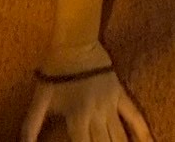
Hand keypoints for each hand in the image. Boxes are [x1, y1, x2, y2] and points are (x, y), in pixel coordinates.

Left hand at [21, 59, 151, 141]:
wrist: (75, 41)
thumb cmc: (55, 70)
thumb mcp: (40, 98)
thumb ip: (31, 125)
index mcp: (78, 117)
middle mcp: (97, 114)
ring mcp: (112, 105)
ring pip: (121, 137)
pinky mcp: (121, 94)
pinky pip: (135, 116)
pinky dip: (143, 132)